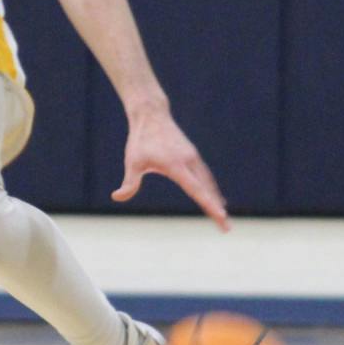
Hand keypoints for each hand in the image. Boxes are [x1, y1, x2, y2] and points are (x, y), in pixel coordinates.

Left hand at [114, 112, 229, 231]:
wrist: (151, 115)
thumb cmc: (140, 140)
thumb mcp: (132, 162)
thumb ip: (129, 182)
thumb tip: (116, 197)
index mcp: (176, 165)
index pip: (195, 189)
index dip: (209, 203)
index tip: (222, 215)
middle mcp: (189, 161)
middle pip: (206, 189)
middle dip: (217, 209)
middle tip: (227, 228)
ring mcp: (192, 157)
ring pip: (208, 182)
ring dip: (216, 200)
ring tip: (223, 218)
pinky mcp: (192, 155)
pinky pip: (205, 175)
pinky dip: (211, 188)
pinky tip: (215, 197)